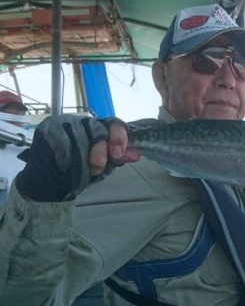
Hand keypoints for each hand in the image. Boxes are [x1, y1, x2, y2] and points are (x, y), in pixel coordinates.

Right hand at [16, 115, 139, 201]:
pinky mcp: (48, 126)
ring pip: (79, 137)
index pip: (115, 124)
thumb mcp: (102, 169)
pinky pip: (61, 141)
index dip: (119, 136)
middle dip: (99, 153)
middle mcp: (85, 121)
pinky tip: (64, 167)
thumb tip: (135, 155)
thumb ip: (116, 159)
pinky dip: (65, 158)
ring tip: (79, 177)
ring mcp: (66, 121)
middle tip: (96, 169)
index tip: (118, 154)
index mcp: (101, 128)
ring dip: (81, 162)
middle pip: (98, 130)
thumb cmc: (79, 173)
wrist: (51, 184)